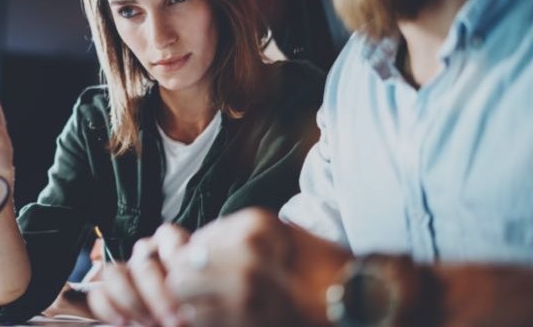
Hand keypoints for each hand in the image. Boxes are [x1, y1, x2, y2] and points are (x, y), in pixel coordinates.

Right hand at [88, 224, 189, 326]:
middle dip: (157, 293)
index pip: (168, 237)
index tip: (189, 286)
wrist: (186, 323)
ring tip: (150, 323)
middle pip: (144, 261)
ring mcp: (128, 276)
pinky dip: (109, 308)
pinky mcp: (109, 296)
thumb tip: (193, 298)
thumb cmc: (199, 313)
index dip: (175, 257)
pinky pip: (98, 293)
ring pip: (115, 272)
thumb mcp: (208, 299)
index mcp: (175, 251)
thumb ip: (197, 286)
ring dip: (132, 300)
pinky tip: (125, 322)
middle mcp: (149, 258)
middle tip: (175, 320)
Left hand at [163, 208, 351, 326]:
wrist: (359, 301)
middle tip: (201, 292)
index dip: (191, 258)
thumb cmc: (321, 267)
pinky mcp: (246, 320)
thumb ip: (235, 237)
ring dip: (192, 304)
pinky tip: (225, 318)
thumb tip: (188, 245)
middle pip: (182, 270)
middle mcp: (245, 252)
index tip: (200, 269)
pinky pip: (202, 321)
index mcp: (254, 225)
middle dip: (186, 282)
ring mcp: (245, 289)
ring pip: (186, 298)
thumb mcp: (280, 234)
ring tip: (213, 306)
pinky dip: (205, 321)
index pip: (194, 241)